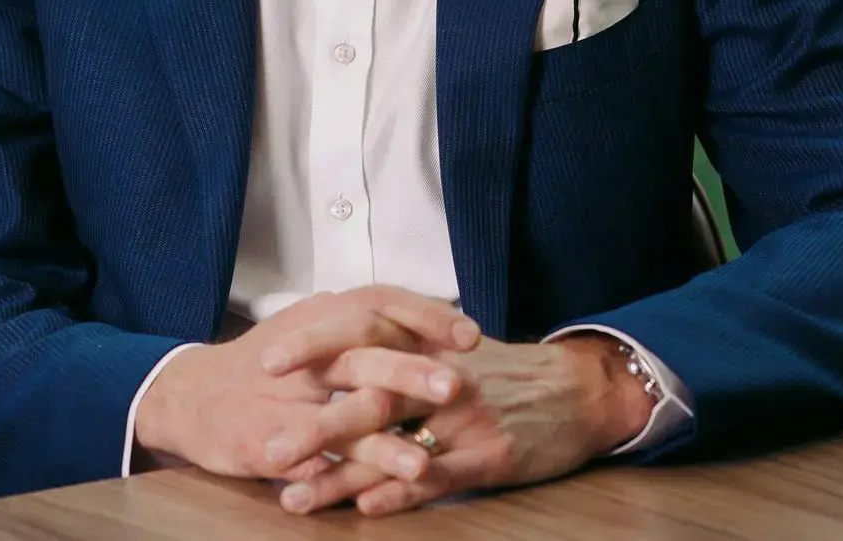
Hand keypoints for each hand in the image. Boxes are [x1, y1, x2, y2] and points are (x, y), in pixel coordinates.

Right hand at [133, 286, 480, 478]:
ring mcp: (286, 398)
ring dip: (382, 444)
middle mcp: (310, 351)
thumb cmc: (271, 359)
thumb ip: (369, 322)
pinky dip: (333, 481)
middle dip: (412, 373)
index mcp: (329, 315)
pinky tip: (361, 497)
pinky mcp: (265, 441)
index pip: (385, 304)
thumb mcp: (318, 324)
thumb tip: (434, 317)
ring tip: (418, 464)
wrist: (195, 391)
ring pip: (340, 419)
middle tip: (456, 387)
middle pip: (366, 357)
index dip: (428, 317)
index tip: (475, 333)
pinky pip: (305, 463)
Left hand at [263, 333, 651, 515]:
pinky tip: (366, 506)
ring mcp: (464, 415)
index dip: (313, 346)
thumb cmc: (503, 372)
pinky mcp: (490, 454)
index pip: (360, 336)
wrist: (578, 389)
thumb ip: (399, 347)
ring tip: (294, 497)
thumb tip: (339, 352)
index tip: (264, 360)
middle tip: (266, 443)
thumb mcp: (450, 346)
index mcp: (425, 341)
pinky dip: (400, 490)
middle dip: (314, 421)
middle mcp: (439, 374)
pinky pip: (438, 475)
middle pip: (367, 394)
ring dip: (341, 472)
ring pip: (393, 443)